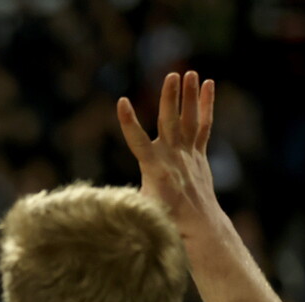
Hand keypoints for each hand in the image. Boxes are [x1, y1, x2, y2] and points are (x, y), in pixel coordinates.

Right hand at [118, 71, 219, 234]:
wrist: (198, 225)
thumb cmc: (163, 220)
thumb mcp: (141, 209)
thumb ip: (124, 200)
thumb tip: (97, 207)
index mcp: (154, 169)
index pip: (137, 141)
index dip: (128, 122)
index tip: (121, 102)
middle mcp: (172, 157)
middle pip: (170, 122)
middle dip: (169, 98)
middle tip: (171, 75)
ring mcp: (188, 154)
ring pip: (189, 119)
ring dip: (189, 95)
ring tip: (188, 72)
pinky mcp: (199, 154)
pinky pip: (204, 125)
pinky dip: (206, 105)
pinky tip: (207, 84)